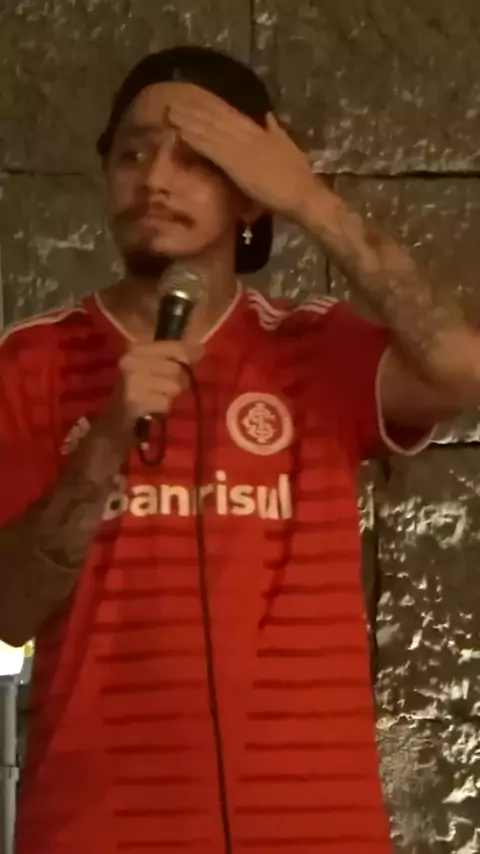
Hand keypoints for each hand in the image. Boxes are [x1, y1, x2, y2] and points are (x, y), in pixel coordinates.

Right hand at [110, 340, 202, 427]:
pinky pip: (165, 402)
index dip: (189, 353)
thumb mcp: (153, 368)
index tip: (199, 353)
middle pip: (176, 368)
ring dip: (169, 396)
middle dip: (177, 381)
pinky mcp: (134, 400)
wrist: (114, 421)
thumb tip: (200, 348)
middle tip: (164, 389)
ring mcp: (131, 380)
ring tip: (155, 399)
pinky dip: (162, 408)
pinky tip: (151, 409)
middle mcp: (131, 360)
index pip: (174, 347)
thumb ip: (175, 356)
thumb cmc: (138, 391)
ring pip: (173, 386)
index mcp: (135, 348)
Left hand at [168, 91, 318, 219]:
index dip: (211, 109)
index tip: (194, 102)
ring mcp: (241, 147)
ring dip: (190, 121)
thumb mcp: (287, 146)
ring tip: (171, 113)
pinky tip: (181, 133)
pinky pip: (211, 148)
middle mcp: (248, 134)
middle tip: (173, 103)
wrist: (302, 194)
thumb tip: (267, 115)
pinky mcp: (236, 163)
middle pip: (217, 119)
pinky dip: (196, 138)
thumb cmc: (297, 178)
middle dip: (195, 111)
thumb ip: (275, 130)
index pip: (231, 116)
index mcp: (260, 131)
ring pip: (211, 130)